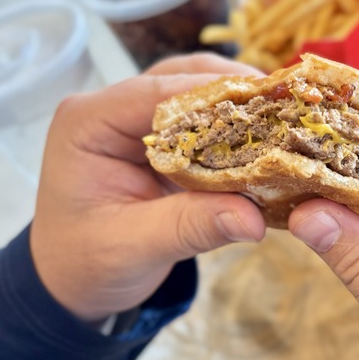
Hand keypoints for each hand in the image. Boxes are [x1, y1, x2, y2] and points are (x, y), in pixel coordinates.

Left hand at [31, 54, 266, 321]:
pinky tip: (267, 137)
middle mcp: (111, 109)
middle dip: (235, 91)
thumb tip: (253, 218)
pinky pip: (203, 119)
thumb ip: (190, 227)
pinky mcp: (161, 139)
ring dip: (239, 103)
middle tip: (287, 108)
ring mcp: (137, 120)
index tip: (268, 104)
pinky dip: (235, 126)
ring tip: (284, 117)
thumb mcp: (133, 247)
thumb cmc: (86, 263)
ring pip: (196, 90)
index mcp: (88, 122)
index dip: (214, 95)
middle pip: (182, 78)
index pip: (158, 92)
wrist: (72, 282)